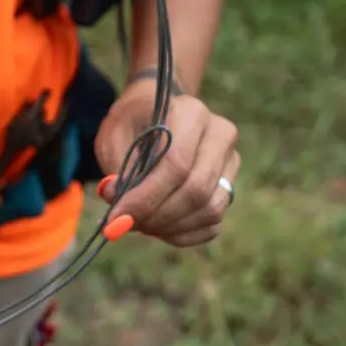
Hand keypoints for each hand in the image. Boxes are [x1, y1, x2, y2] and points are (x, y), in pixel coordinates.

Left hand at [92, 76, 239, 247]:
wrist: (158, 110)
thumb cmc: (133, 122)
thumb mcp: (114, 135)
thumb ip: (116, 168)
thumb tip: (117, 203)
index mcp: (191, 114)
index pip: (176, 165)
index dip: (146, 198)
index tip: (117, 218)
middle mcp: (220, 135)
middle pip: (196, 191)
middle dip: (158, 216)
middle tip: (126, 225)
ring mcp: (231, 161)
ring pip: (209, 209)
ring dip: (170, 227)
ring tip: (139, 224)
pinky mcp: (230, 184)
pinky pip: (214, 223)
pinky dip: (184, 234)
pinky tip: (159, 229)